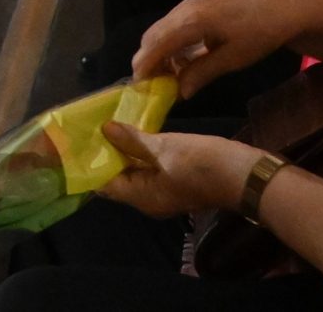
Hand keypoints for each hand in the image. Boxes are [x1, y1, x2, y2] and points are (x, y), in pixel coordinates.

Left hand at [98, 124, 258, 220]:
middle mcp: (150, 198)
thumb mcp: (165, 149)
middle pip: (119, 178)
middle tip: (88, 127)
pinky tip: (135, 130)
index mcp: (143, 197)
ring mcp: (165, 189)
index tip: (76, 144)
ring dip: (123, 150)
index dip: (90, 166)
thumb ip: (133, 141)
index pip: (106, 186)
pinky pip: (151, 166)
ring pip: (135, 171)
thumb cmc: (203, 165)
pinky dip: (140, 151)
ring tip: (106, 124)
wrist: (246, 174)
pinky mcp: (177, 178)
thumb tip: (105, 130)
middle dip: (105, 155)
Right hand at [134, 0, 312, 93]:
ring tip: (167, 79)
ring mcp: (188, 6)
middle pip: (152, 36)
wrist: (281, 9)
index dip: (145, 66)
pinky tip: (181, 64)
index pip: (157, 44)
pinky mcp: (195, 8)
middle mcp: (184, 10)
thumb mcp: (232, 59)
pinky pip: (172, 28)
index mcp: (192, 21)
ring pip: (160, 32)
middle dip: (147, 61)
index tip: (139, 88)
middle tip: (151, 88)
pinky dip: (169, 46)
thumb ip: (201, 73)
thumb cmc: (259, 35)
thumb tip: (178, 93)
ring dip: (158, 54)